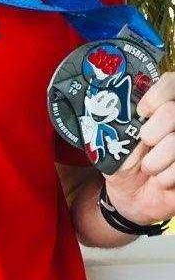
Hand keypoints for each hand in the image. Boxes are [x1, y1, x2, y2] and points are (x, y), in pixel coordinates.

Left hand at [105, 72, 174, 224]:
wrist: (130, 197)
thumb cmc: (123, 162)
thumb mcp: (113, 137)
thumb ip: (118, 118)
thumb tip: (111, 104)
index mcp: (161, 108)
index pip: (172, 82)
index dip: (157, 95)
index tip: (142, 111)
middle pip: (172, 112)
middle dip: (150, 133)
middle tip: (144, 143)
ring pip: (174, 142)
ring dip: (154, 161)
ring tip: (149, 167)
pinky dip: (165, 177)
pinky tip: (162, 180)